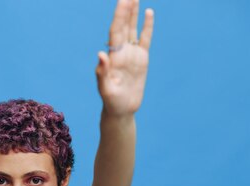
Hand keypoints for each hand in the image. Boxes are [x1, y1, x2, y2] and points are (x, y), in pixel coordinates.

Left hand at [95, 0, 154, 116]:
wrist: (122, 111)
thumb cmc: (111, 102)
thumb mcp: (105, 90)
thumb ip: (102, 72)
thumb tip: (101, 53)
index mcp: (113, 56)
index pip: (115, 30)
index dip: (119, 15)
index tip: (123, 0)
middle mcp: (121, 51)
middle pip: (123, 25)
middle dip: (126, 9)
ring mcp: (132, 54)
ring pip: (132, 28)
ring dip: (133, 13)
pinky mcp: (141, 59)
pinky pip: (144, 39)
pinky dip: (147, 26)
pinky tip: (148, 12)